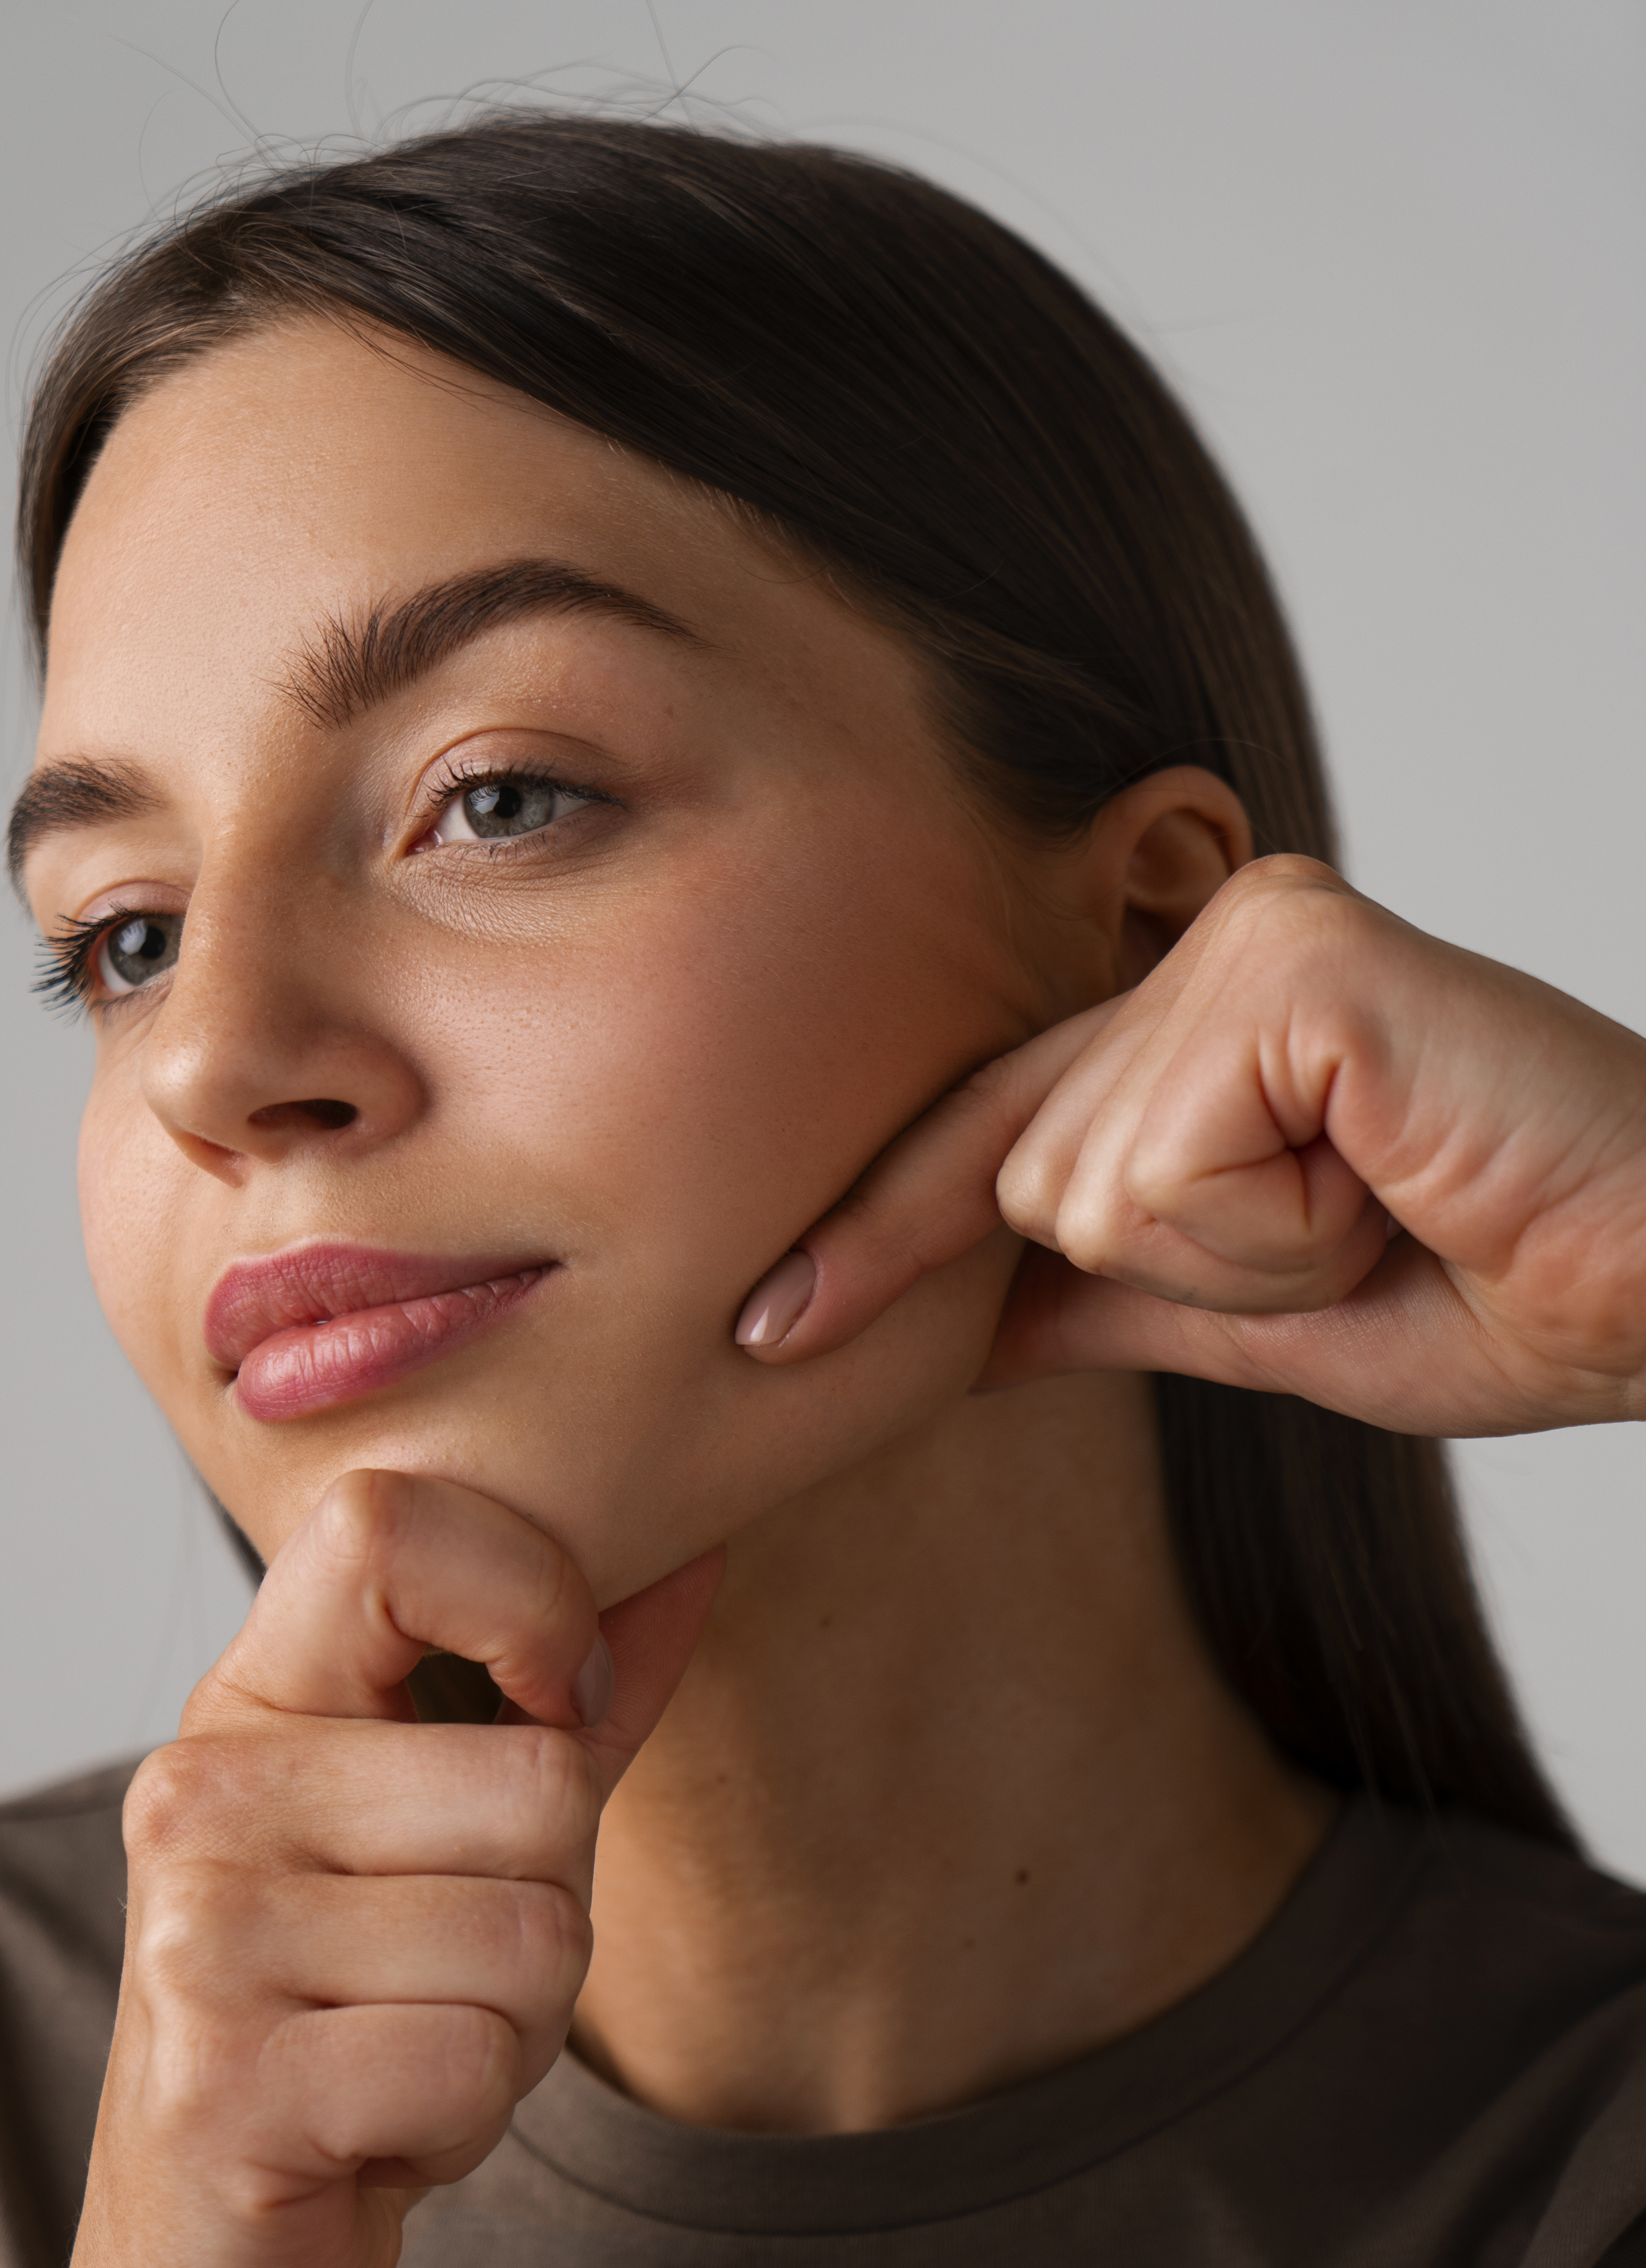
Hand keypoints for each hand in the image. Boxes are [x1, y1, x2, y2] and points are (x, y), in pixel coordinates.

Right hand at [57, 1472, 719, 2267]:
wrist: (214, 2254)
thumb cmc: (363, 2005)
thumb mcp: (469, 1822)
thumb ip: (574, 1686)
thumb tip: (697, 1549)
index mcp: (251, 1698)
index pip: (389, 1523)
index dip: (528, 1601)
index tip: (547, 1704)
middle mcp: (201, 1793)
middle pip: (541, 1783)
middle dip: (550, 1907)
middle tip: (440, 1971)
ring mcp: (199, 1937)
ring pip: (534, 1940)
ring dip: (514, 2028)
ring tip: (408, 2044)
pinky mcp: (225, 2085)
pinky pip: (476, 2065)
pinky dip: (467, 2118)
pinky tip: (378, 2126)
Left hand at [736, 855, 1645, 1436]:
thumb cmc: (1499, 1283)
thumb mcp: (1264, 1313)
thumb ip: (1115, 1299)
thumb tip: (964, 1328)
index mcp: (1203, 1017)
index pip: (993, 1133)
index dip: (882, 1234)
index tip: (768, 1328)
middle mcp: (1209, 946)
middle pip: (1037, 1177)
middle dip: (1195, 1265)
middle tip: (1365, 1232)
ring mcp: (1247, 939)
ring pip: (1094, 1187)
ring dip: (1249, 1257)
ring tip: (1387, 1207)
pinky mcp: (1296, 963)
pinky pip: (1172, 1167)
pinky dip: (1283, 1228)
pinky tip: (1390, 1180)